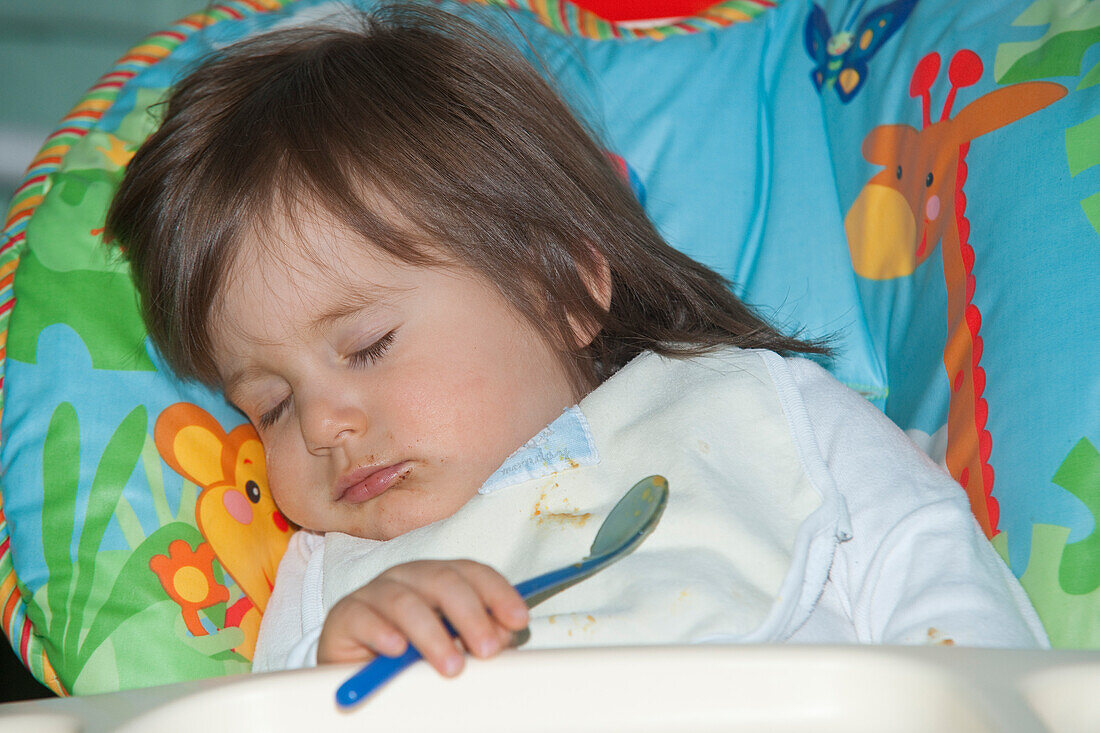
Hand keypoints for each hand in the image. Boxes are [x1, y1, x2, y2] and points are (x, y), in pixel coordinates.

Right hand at [317, 559, 528, 675]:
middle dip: (471, 615)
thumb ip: (477, 638)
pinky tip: (398, 650)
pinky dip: (383, 632)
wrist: (354, 667)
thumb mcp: (451, 646)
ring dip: (432, 634)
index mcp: (438, 577)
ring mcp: (375, 592)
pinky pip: (364, 617)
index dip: (498, 593)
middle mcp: (408, 577)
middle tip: (488, 649)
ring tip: (451, 665)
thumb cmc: (410, 654)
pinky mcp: (345, 615)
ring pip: (405, 601)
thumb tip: (502, 634)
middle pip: (443, 581)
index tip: (519, 620)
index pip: (472, 572)